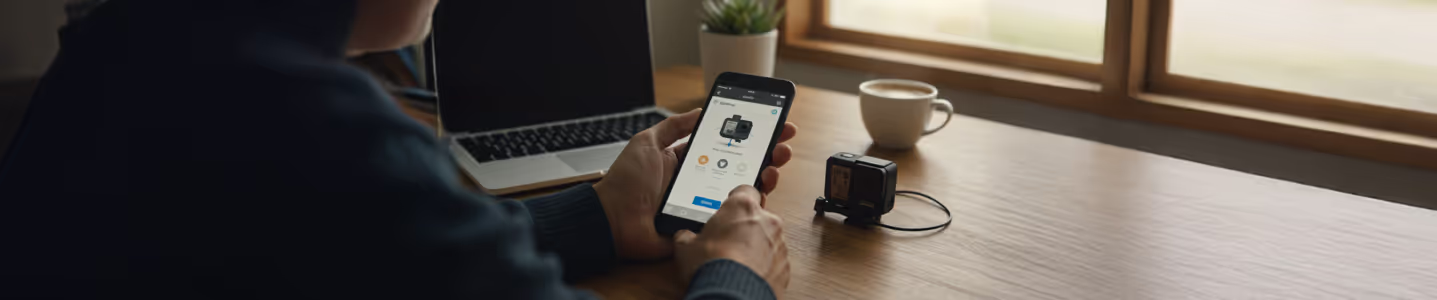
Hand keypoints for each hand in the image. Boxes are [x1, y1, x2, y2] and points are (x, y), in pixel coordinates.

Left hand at [593, 108, 796, 259]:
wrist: (612, 219)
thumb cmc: (625, 181)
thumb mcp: (648, 142)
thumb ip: (674, 126)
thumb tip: (702, 110)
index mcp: (690, 160)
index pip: (728, 145)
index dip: (752, 136)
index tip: (775, 124)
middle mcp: (702, 180)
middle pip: (743, 166)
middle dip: (768, 153)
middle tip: (783, 144)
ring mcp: (706, 202)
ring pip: (744, 190)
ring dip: (766, 175)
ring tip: (774, 165)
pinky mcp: (705, 224)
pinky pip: (734, 216)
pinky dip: (750, 205)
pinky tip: (760, 191)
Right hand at [674, 185, 789, 293]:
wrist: (731, 296)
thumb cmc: (710, 266)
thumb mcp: (685, 247)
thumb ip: (688, 236)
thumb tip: (685, 237)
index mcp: (742, 206)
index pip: (744, 190)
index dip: (734, 201)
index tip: (727, 211)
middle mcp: (766, 220)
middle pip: (757, 216)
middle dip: (745, 226)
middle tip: (727, 241)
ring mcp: (779, 244)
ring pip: (768, 238)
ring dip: (755, 246)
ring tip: (736, 262)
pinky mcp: (785, 266)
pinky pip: (774, 260)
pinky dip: (764, 266)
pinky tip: (747, 274)